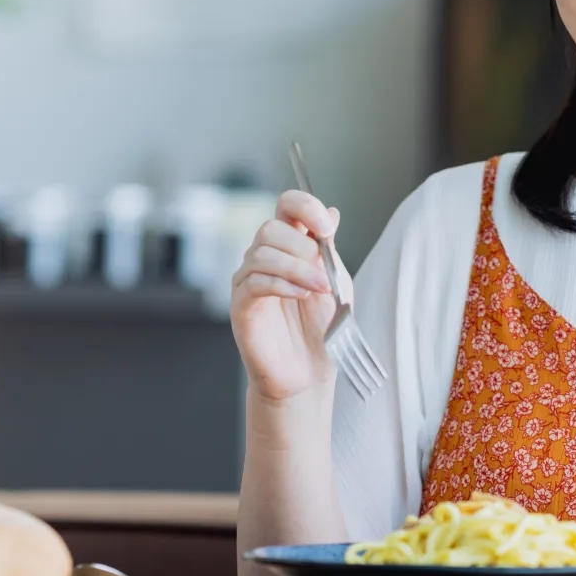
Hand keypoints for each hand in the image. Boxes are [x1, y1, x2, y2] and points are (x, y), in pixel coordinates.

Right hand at [231, 191, 348, 401]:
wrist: (311, 368)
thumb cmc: (322, 324)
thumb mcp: (333, 278)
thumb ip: (327, 247)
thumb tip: (332, 211)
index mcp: (290, 245)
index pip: (287, 206)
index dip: (305, 207)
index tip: (326, 227)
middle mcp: (265, 257)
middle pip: (270, 228)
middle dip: (301, 247)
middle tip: (323, 273)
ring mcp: (249, 280)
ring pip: (262, 254)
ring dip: (297, 269)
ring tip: (320, 289)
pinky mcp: (242, 305)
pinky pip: (255, 282)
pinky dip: (283, 285)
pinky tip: (301, 295)